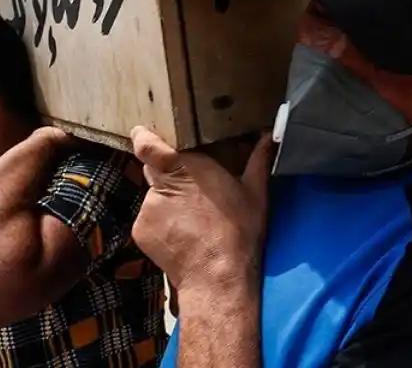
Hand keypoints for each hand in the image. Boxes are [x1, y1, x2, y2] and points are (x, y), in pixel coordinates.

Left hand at [130, 127, 273, 290]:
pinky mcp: (140, 232)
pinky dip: (161, 224)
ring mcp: (147, 209)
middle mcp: (161, 185)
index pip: (149, 145)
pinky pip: (148, 220)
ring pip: (154, 197)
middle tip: (191, 188)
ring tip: (192, 221)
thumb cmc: (238, 232)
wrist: (216, 278)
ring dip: (168, 203)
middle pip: (154, 170)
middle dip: (168, 174)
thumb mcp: (256, 193)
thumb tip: (271, 135)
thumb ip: (259, 159)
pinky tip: (183, 236)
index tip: (143, 133)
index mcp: (186, 167)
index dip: (144, 138)